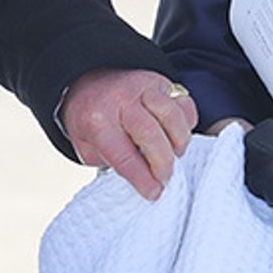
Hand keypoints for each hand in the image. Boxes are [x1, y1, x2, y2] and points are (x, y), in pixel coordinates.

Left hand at [62, 69, 197, 199]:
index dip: (142, 178)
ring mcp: (142, 86)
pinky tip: (177, 135)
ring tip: (173, 155)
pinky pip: (183, 104)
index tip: (154, 193)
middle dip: (163, 164)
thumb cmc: (88, 117)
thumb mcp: (85, 145)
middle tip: (164, 179)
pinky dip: (187, 123)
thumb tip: (142, 178)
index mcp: (97, 119)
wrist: (87, 80)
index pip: (123, 155)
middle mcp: (120, 99)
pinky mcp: (159, 81)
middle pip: (151, 135)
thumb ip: (110, 162)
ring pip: (172, 116)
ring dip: (178, 142)